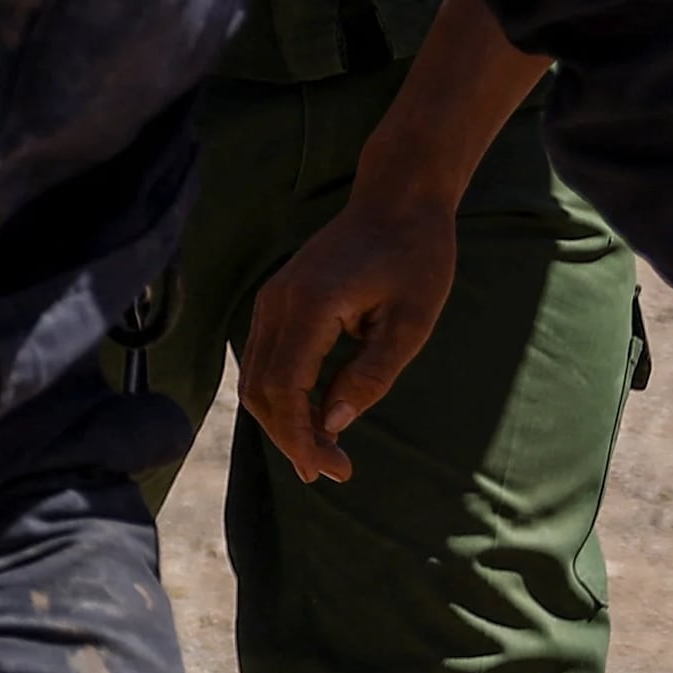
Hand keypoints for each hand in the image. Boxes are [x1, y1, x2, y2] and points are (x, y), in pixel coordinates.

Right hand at [241, 184, 465, 482]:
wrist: (397, 200)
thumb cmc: (416, 257)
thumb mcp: (412, 322)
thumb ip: (372, 372)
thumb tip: (337, 422)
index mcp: (310, 306)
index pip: (285, 387)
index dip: (301, 436)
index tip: (333, 470)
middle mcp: (277, 303)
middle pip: (260, 388)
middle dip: (290, 437)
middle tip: (332, 472)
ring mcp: (271, 299)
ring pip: (256, 376)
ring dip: (282, 420)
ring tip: (321, 454)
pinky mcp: (278, 300)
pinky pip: (265, 358)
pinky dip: (281, 395)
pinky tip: (311, 415)